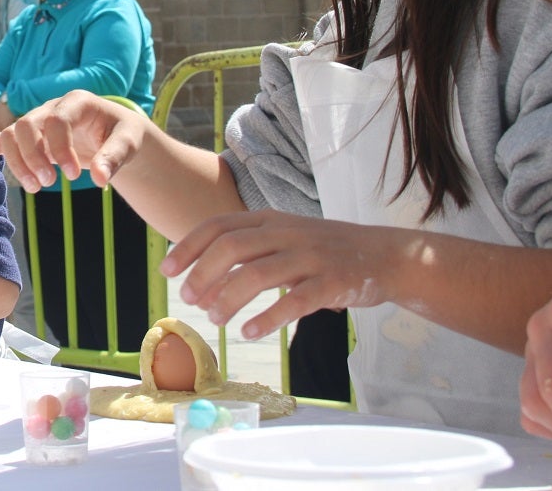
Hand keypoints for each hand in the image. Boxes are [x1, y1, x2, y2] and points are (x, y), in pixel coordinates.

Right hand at [0, 90, 149, 191]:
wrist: (117, 134)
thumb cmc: (124, 134)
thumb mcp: (131, 142)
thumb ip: (115, 157)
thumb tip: (98, 178)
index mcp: (75, 102)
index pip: (54, 120)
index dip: (60, 148)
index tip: (74, 175)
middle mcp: (50, 108)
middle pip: (24, 126)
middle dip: (32, 157)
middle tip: (50, 184)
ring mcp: (37, 122)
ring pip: (10, 136)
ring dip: (17, 163)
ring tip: (37, 187)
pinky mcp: (30, 139)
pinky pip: (0, 141)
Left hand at [160, 210, 392, 339]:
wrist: (384, 255)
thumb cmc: (323, 250)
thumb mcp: (282, 239)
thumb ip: (245, 253)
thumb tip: (201, 282)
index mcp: (269, 220)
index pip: (218, 226)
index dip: (188, 247)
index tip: (166, 270)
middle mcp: (286, 233)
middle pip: (232, 248)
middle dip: (203, 274)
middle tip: (188, 300)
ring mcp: (310, 256)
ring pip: (259, 274)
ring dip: (229, 298)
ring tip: (215, 320)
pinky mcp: (332, 283)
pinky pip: (295, 301)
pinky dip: (269, 317)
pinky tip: (250, 331)